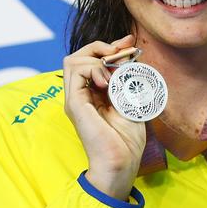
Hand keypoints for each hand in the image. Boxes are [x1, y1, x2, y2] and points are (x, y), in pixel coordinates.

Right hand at [63, 35, 145, 199]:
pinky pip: (75, 72)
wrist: (121, 164)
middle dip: (101, 47)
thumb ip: (129, 84)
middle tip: (122, 51)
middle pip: (79, 56)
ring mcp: (76, 99)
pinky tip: (108, 81)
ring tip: (114, 74)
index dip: (110, 48)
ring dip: (97, 58)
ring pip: (73, 60)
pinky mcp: (74, 104)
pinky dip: (93, 68)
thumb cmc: (128, 141)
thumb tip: (132, 60)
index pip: (93, 61)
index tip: (129, 43)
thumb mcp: (132, 105)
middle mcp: (81, 95)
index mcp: (94, 95)